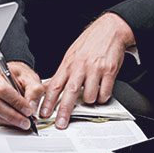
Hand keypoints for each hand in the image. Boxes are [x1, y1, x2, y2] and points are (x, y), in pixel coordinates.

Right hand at [0, 61, 43, 130]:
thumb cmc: (20, 76)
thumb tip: (32, 107)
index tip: (28, 111)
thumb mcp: (31, 78)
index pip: (2, 89)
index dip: (16, 102)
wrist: (14, 76)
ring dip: (9, 120)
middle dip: (12, 115)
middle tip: (26, 120)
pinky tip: (15, 121)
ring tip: (23, 122)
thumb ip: (34, 91)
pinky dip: (5, 121)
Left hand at [40, 13, 133, 129]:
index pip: (55, 85)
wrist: (110, 29)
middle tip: (60, 123)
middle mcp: (80, 67)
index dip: (48, 101)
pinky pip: (105, 93)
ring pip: (89, 96)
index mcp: (68, 63)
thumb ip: (63, 71)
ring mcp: (95, 69)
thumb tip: (50, 87)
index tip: (43, 112)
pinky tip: (101, 91)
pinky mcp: (109, 71)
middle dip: (64, 111)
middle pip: (69, 93)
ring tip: (91, 95)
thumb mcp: (71, 54)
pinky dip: (102, 97)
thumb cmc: (90, 41)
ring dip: (89, 101)